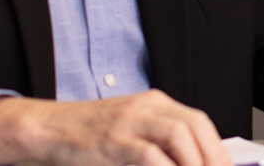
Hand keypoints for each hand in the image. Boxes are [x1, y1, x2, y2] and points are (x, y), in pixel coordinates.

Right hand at [0, 90, 231, 165]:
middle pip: (195, 126)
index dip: (216, 148)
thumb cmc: (88, 134)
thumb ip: (157, 141)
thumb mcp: (129, 128)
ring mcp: (128, 121)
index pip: (198, 121)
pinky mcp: (112, 140)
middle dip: (212, 156)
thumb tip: (190, 159)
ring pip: (179, 135)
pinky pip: (149, 155)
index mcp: (154, 103)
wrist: (48, 128)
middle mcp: (145, 107)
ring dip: (194, 162)